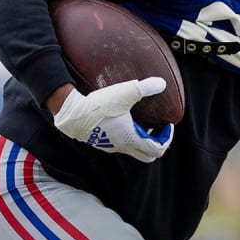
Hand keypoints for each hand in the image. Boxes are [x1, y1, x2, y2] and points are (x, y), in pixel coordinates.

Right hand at [52, 78, 173, 162]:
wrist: (72, 114)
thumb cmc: (99, 106)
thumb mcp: (125, 92)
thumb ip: (145, 87)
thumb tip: (162, 83)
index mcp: (131, 139)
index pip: (157, 149)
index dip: (167, 138)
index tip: (167, 125)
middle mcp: (122, 147)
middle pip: (147, 155)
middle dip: (156, 143)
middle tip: (157, 128)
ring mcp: (111, 146)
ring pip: (133, 150)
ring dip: (142, 140)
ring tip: (142, 123)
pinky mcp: (101, 142)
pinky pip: (120, 145)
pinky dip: (128, 137)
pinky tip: (124, 121)